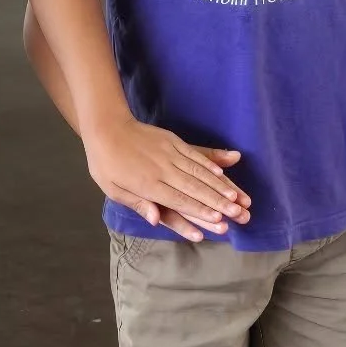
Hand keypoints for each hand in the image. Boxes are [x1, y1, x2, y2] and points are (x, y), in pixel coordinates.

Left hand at [82, 116, 249, 242]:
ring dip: (220, 184)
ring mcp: (170, 152)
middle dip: (219, 201)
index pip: (179, 200)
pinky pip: (195, 154)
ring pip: (200, 171)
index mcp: (147, 184)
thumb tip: (155, 219)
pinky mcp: (173, 140)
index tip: (219, 219)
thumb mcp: (113, 189)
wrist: (107, 126)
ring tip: (238, 195)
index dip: (200, 210)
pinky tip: (224, 170)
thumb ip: (137, 204)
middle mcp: (163, 169)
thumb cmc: (106, 163)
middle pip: (195, 187)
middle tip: (239, 212)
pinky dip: (211, 163)